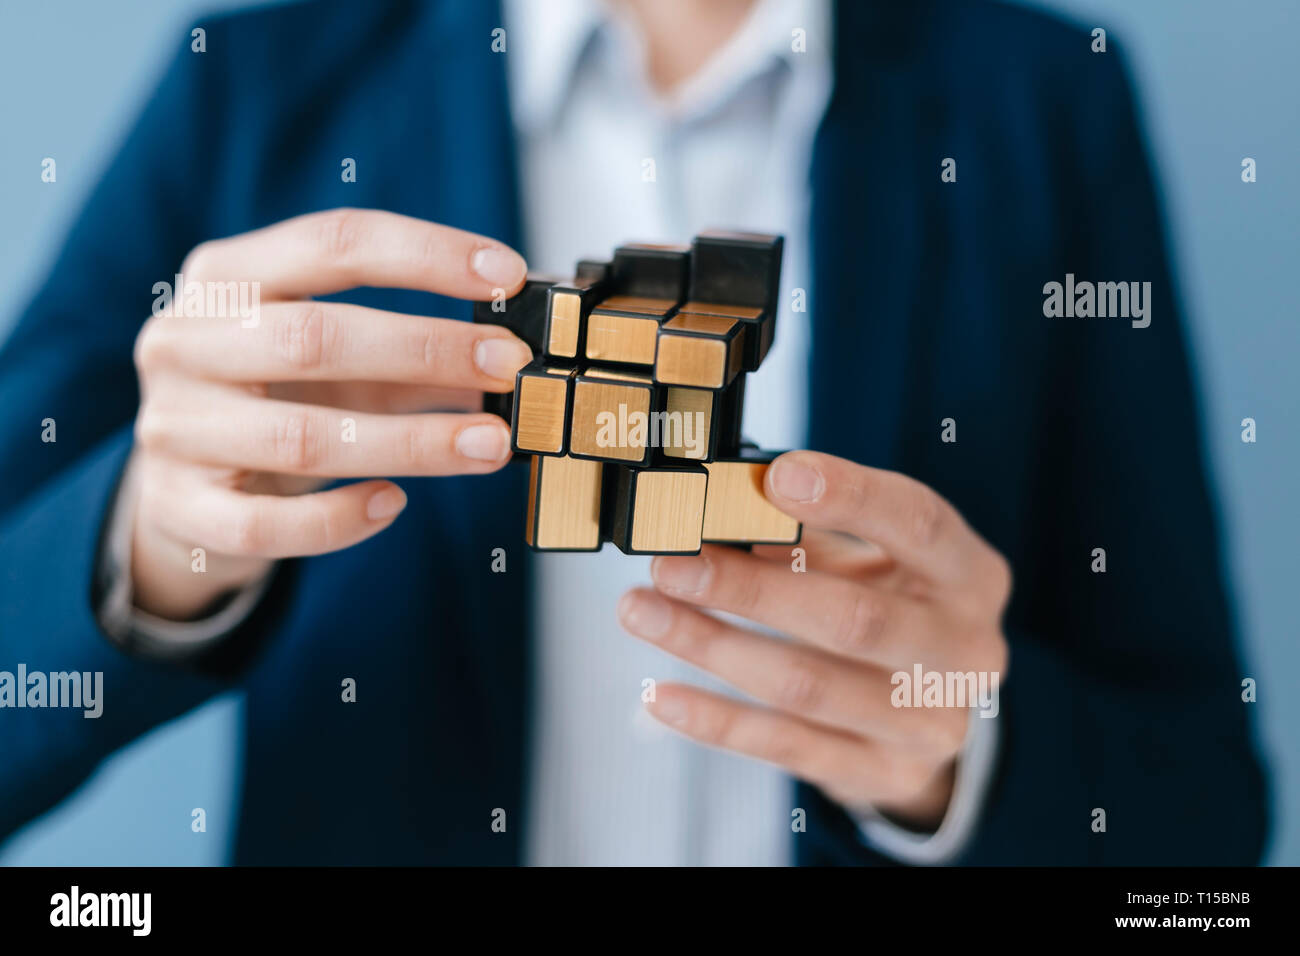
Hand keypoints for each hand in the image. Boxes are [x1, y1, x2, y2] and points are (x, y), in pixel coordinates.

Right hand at [129, 208, 531, 620]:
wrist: (182, 482)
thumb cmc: (276, 401)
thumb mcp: (338, 361)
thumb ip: (415, 355)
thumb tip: (512, 361)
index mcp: (225, 277)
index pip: (333, 244)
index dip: (427, 255)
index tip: (506, 274)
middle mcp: (184, 341)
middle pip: (315, 337)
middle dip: (428, 349)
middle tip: (507, 366)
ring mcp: (173, 426)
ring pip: (303, 438)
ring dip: (413, 442)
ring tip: (489, 444)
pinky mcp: (178, 507)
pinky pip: (266, 525)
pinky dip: (339, 519)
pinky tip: (394, 503)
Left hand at [618, 451, 1010, 828]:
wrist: (934, 711)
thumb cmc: (896, 607)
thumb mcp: (879, 560)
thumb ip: (813, 536)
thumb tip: (724, 512)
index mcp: (971, 576)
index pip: (919, 524)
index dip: (850, 497)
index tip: (775, 477)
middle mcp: (965, 653)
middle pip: (853, 619)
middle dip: (750, 588)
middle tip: (671, 562)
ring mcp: (928, 725)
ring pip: (806, 685)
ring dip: (712, 646)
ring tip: (643, 611)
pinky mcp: (881, 774)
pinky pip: (785, 747)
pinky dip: (716, 721)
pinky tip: (662, 694)